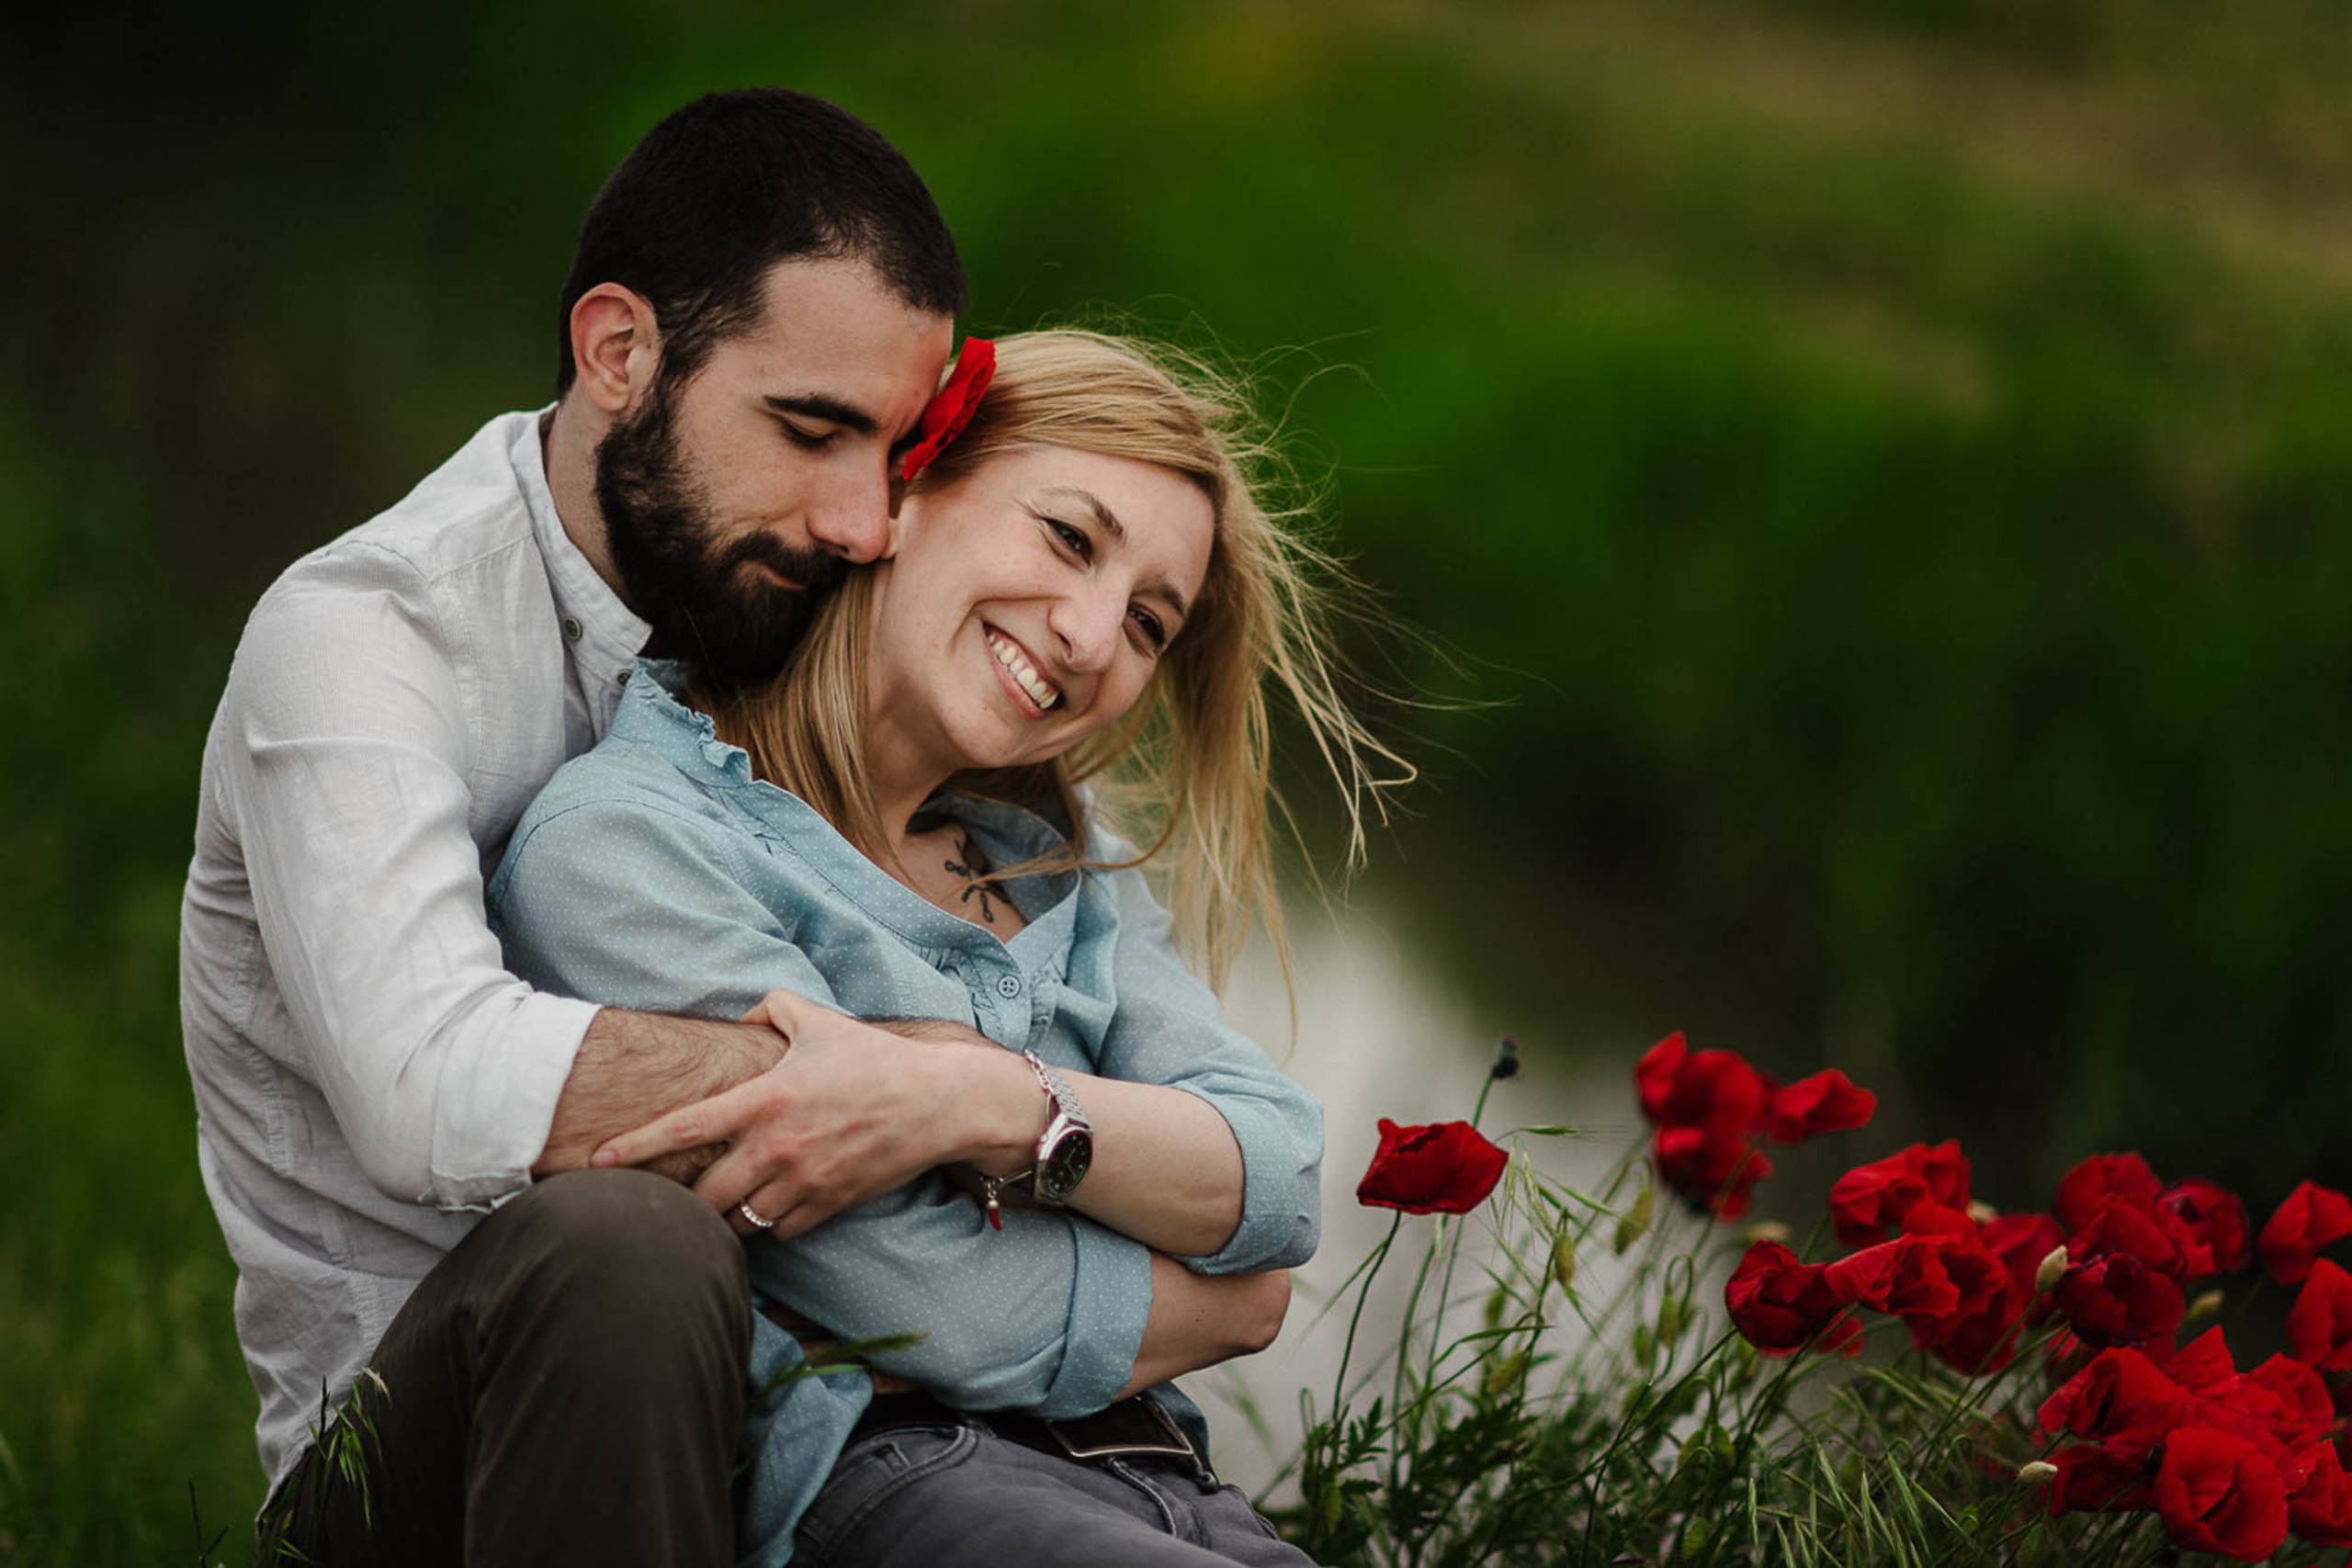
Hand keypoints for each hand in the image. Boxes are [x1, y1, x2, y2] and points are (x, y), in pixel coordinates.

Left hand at [591, 990, 1015, 1238]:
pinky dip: (769, 1225)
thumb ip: (774, 1008)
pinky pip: (780, 1231)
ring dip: (725, 1219)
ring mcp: (803, 1181)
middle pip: (704, 1196)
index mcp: (765, 1098)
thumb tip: (746, 1012)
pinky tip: (772, 1208)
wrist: (937, 1103)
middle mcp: (777, 1146)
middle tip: (670, 1200)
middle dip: (683, 1204)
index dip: (635, 1147)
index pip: (684, 1127)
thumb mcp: (821, 1021)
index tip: (597, 1162)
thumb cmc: (875, 1060)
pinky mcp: (828, 1205)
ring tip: (719, 1210)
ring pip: (739, 1222)